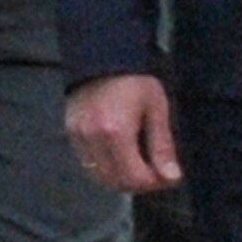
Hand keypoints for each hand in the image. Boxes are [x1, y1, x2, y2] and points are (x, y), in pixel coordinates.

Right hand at [67, 74, 181, 192]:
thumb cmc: (134, 80)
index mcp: (116, 133)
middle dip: (139, 183)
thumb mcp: (156, 109)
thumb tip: (171, 177)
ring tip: (139, 165)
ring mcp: (78, 138)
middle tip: (156, 173)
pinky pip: (88, 164)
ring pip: (99, 177)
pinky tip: (120, 155)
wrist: (100, 57)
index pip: (134, 177)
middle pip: (115, 182)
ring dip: (122, 178)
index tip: (170, 176)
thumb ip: (162, 146)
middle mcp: (93, 140)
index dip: (155, 183)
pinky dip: (106, 168)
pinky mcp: (71, 134)